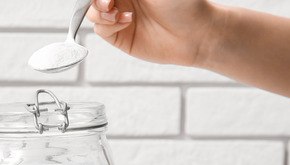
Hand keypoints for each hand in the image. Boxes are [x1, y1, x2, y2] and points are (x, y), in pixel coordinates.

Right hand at [86, 0, 215, 66]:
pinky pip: (101, 29)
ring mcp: (120, 16)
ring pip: (93, 11)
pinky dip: (108, 24)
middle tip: (108, 2)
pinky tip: (126, 21)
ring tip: (114, 13)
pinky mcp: (120, 36)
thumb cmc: (184, 3)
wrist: (196, 33)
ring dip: (98, 11)